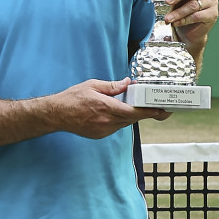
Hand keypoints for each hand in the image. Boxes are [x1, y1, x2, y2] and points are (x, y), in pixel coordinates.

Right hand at [45, 78, 169, 139]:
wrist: (56, 114)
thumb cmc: (72, 98)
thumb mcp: (92, 86)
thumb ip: (112, 86)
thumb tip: (128, 83)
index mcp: (105, 107)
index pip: (134, 112)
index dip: (150, 112)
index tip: (162, 110)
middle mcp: (106, 121)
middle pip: (132, 118)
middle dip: (143, 112)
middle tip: (154, 106)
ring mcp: (103, 130)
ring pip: (125, 123)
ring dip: (130, 115)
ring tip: (131, 106)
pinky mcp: (100, 134)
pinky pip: (116, 127)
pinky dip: (119, 120)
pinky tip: (115, 113)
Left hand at [134, 0, 217, 46]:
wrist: (189, 31)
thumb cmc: (179, 10)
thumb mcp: (166, 0)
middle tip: (167, 1)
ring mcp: (211, 2)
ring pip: (194, 5)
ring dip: (178, 12)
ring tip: (167, 18)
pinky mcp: (212, 14)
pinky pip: (198, 16)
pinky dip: (185, 20)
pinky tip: (176, 23)